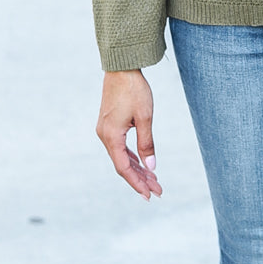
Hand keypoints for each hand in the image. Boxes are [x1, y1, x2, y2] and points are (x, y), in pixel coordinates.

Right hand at [96, 69, 162, 198]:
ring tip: (154, 180)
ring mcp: (105, 130)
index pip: (124, 168)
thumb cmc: (134, 90)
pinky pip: (120, 147)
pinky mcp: (109, 125)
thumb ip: (147, 144)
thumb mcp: (145, 117)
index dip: (137, 183)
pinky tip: (142, 164)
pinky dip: (132, 158)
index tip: (150, 195)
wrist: (121, 68)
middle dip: (140, 179)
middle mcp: (104, 136)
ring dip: (137, 169)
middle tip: (158, 191)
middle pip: (122, 165)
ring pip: (121, 157)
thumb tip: (151, 167)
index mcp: (111, 136)